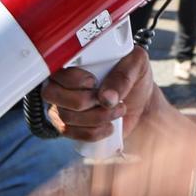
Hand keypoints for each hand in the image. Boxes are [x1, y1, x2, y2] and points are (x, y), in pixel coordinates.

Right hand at [41, 46, 155, 141]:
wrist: (143, 101)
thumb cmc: (135, 76)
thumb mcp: (137, 65)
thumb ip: (123, 75)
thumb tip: (106, 97)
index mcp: (73, 61)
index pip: (55, 70)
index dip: (72, 79)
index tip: (93, 82)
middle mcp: (62, 83)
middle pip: (52, 95)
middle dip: (83, 100)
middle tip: (107, 100)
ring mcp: (63, 106)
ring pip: (66, 117)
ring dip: (97, 117)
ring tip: (118, 110)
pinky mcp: (70, 127)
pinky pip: (73, 134)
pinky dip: (96, 132)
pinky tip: (110, 125)